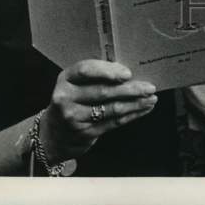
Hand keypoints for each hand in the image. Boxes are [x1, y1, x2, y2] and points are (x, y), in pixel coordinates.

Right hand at [39, 60, 157, 162]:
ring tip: (151, 98)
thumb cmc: (72, 99)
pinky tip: (143, 109)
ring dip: (135, 103)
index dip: (107, 71)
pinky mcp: (85, 133)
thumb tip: (128, 71)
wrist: (53, 133)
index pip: (85, 70)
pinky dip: (131, 115)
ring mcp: (74, 118)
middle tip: (149, 87)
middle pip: (103, 92)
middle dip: (130, 89)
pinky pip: (113, 123)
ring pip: (111, 109)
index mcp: (65, 78)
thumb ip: (95, 75)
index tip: (127, 73)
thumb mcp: (75, 83)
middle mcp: (67, 98)